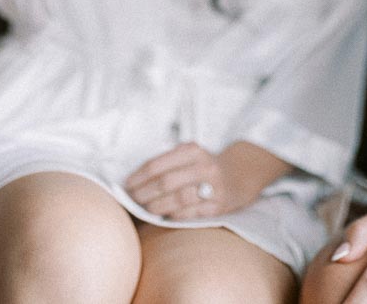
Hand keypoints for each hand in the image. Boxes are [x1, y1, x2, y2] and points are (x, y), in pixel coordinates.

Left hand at [124, 140, 289, 220]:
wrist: (241, 174)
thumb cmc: (205, 165)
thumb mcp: (189, 154)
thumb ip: (167, 163)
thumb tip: (135, 180)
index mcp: (192, 150)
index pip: (158, 165)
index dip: (139, 177)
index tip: (126, 185)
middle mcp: (204, 166)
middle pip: (166, 182)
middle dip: (144, 193)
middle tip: (132, 199)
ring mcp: (213, 187)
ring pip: (178, 199)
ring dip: (158, 206)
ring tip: (146, 209)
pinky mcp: (219, 206)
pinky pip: (191, 213)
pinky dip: (175, 216)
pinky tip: (165, 216)